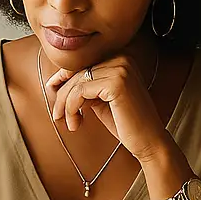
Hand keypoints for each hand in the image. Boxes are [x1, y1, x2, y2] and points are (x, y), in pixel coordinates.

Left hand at [44, 52, 170, 159]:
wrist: (148, 141)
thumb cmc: (124, 122)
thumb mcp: (100, 98)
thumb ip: (84, 85)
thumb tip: (55, 81)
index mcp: (121, 58)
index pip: (83, 63)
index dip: (63, 77)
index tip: (52, 91)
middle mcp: (122, 58)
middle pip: (77, 72)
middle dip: (63, 95)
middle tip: (58, 116)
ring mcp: (121, 69)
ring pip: (76, 83)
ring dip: (66, 106)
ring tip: (70, 123)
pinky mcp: (116, 83)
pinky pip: (80, 92)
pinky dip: (72, 109)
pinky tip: (77, 123)